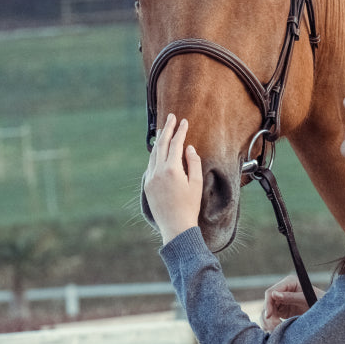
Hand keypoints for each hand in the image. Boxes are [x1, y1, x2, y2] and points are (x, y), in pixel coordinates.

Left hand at [143, 114, 203, 244]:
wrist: (175, 226)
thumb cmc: (190, 206)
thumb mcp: (196, 183)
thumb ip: (194, 163)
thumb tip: (188, 148)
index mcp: (172, 170)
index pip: (176, 144)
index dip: (180, 131)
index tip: (185, 121)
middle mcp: (158, 171)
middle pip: (162, 144)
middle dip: (167, 129)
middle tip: (171, 117)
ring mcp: (151, 178)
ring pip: (154, 153)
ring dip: (160, 140)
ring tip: (164, 129)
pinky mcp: (147, 185)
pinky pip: (151, 164)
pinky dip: (155, 153)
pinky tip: (159, 150)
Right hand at [260, 273, 317, 331]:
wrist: (328, 313)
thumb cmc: (320, 301)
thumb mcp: (306, 299)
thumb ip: (291, 297)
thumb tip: (274, 294)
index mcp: (289, 282)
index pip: (271, 292)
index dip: (268, 304)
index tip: (269, 316)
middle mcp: (283, 290)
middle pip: (267, 303)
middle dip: (269, 316)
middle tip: (275, 327)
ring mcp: (282, 301)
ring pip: (267, 311)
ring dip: (269, 322)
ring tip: (277, 330)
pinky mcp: (282, 310)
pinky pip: (271, 318)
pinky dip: (271, 325)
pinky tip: (277, 330)